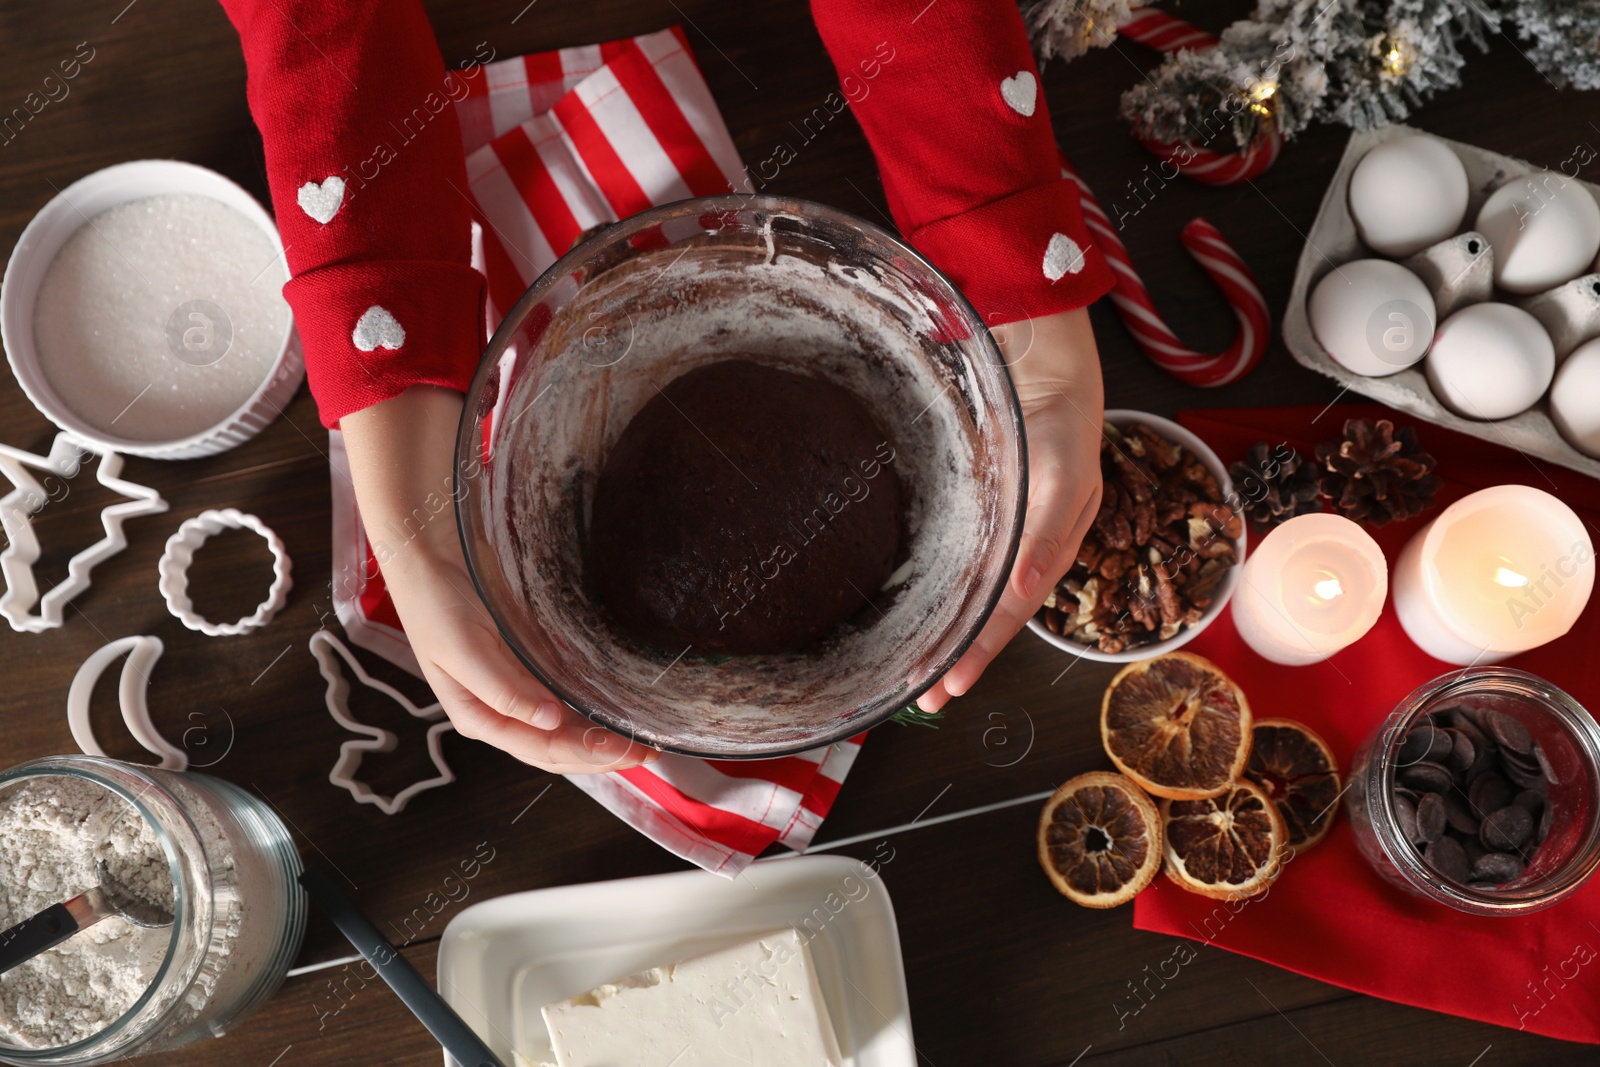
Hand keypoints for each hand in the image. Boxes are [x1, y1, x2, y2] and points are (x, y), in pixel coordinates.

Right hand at [340, 386, 658, 773]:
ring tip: (643, 737)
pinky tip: (619, 706)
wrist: (430, 554)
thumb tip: (548, 722)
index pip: (540, 750)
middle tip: (648, 750)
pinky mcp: (530, 663)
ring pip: (566, 728)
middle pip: (558, 747)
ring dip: (602, 736)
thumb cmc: (434, 602)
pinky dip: (593, 707)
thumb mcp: (461, 648)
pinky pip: (567, 695)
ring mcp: (518, 689)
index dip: (584, 755)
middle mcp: (502, 710)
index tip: (624, 748)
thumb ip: (501, 689)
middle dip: (602, 754)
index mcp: (479, 716)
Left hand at [915, 307, 1103, 711]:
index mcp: (1043, 553)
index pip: (1004, 615)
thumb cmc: (1063, 427)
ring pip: (969, 597)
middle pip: (984, 617)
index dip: (976, 652)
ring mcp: (997, 537)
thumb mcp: (1063, 477)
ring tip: (917, 667)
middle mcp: (1018, 553)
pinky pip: (958, 564)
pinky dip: (940, 593)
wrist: (1046, 377)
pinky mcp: (975, 516)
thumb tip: (1024, 591)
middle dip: (954, 657)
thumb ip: (1045, 535)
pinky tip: (919, 611)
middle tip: (921, 695)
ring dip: (945, 633)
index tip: (948, 685)